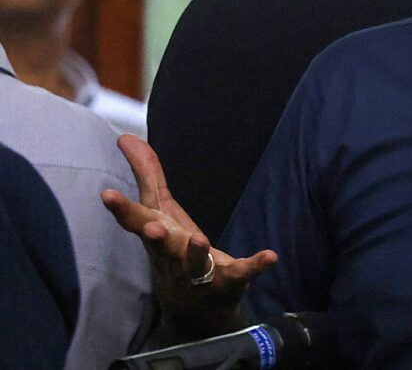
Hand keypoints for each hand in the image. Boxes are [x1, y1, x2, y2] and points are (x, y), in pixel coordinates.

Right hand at [101, 134, 277, 340]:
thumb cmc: (173, 250)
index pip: (136, 222)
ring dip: (196, 252)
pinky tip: (270, 256)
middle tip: (150, 227)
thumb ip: (148, 175)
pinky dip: (256, 265)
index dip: (122, 209)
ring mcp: (200, 272)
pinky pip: (242, 273)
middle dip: (155, 237)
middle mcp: (173, 256)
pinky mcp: (228, 281)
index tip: (106, 194)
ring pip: (195, 263)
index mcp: (158, 236)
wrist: (194, 310)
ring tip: (199, 240)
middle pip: (161, 246)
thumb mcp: (161, 211)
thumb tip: (126, 136)